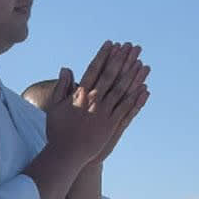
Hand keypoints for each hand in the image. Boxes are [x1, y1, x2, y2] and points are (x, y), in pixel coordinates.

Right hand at [38, 41, 148, 169]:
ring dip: (132, 75)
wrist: (65, 154)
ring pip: (121, 90)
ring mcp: (104, 112)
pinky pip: (126, 108)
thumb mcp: (54, 106)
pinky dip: (136, 98)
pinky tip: (144, 88)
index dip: (103, 56)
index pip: (94, 69)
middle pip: (111, 76)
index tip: (111, 44)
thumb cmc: (57, 131)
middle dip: (121, 60)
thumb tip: (66, 68)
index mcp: (80, 94)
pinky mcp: (111, 125)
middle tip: (130, 47)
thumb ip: (61, 86)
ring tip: (142, 63)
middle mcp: (94, 100)